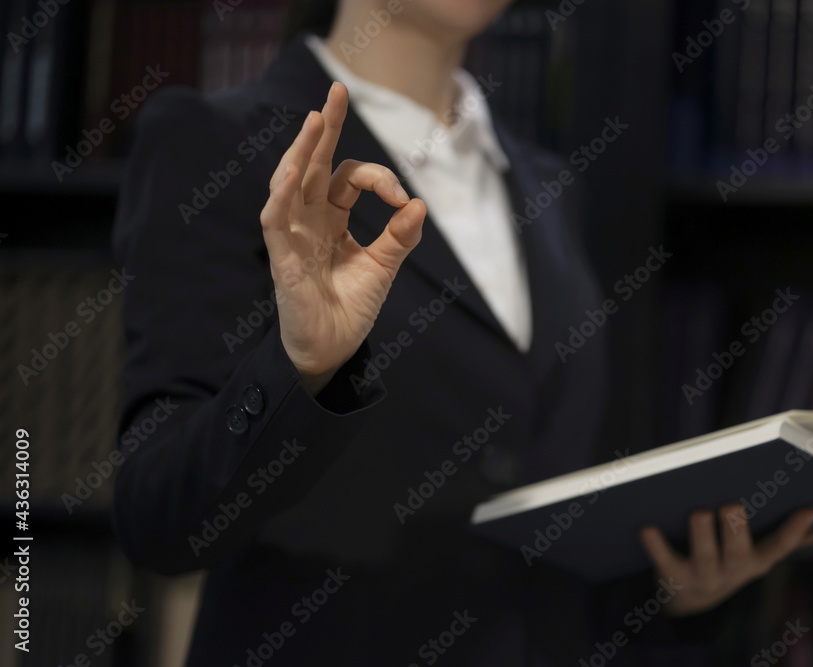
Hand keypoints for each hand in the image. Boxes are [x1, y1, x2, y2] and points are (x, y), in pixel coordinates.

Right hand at [260, 82, 425, 394]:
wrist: (333, 349)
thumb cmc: (350, 307)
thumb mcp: (383, 267)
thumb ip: (400, 236)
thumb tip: (420, 204)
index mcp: (332, 219)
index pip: (349, 179)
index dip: (378, 179)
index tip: (401, 200)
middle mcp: (309, 220)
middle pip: (313, 165)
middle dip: (325, 129)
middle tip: (337, 91)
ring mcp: (292, 235)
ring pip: (290, 182)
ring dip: (302, 150)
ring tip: (316, 118)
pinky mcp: (281, 257)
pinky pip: (275, 219)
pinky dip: (282, 194)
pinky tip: (292, 169)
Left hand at [639, 505, 812, 616]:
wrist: (690, 604)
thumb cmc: (728, 562)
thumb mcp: (760, 555)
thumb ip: (794, 539)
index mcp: (757, 562)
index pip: (781, 547)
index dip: (797, 530)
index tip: (810, 507)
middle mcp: (733, 571)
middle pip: (739, 553)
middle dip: (736, 530)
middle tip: (732, 505)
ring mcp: (703, 576)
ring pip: (704, 557)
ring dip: (702, 535)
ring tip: (699, 512)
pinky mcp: (673, 577)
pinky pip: (663, 560)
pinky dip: (654, 544)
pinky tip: (647, 526)